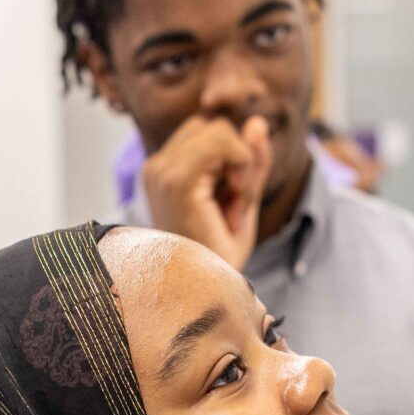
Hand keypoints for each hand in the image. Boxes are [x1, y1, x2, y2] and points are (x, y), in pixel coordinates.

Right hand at [141, 116, 270, 268]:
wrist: (210, 292)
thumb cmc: (221, 255)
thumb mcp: (243, 198)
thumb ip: (251, 160)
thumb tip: (258, 122)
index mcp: (163, 170)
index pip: (207, 129)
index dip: (232, 157)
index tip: (231, 199)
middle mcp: (155, 166)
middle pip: (215, 124)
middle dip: (239, 160)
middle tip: (234, 206)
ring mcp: (160, 171)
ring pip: (221, 129)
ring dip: (242, 168)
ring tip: (230, 209)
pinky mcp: (174, 179)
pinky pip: (224, 143)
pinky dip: (242, 171)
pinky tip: (232, 205)